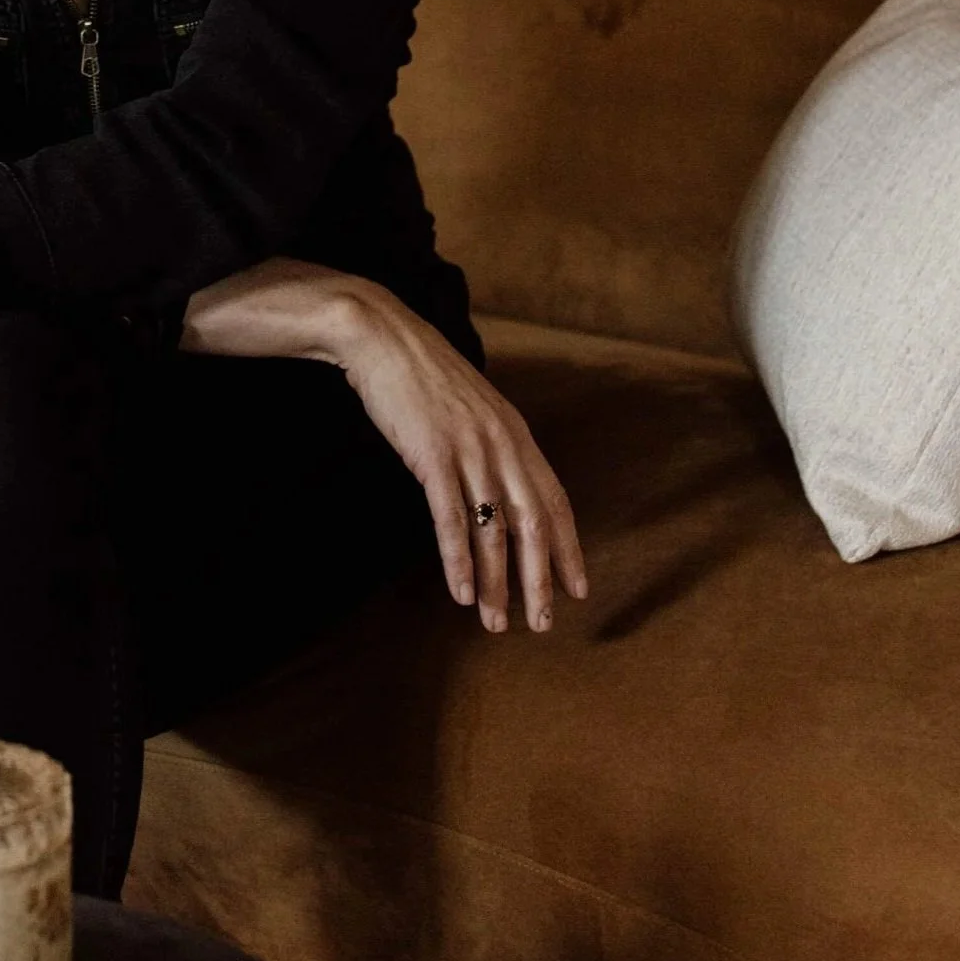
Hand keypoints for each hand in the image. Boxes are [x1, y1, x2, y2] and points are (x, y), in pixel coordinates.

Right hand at [180, 258, 586, 632]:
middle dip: (540, 580)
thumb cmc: (423, 376)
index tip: (576, 590)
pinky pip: (451, 518)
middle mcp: (502, 444)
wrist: (383, 337)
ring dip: (495, 583)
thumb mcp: (472, 409)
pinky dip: (458, 560)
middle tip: (541, 623)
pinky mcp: (432, 454)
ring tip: (494, 621)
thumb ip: (493, 446)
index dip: (568, 549)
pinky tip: (459, 591)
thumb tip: (502, 489)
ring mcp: (468, 449)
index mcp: (516, 435)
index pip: (555, 502)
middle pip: (533, 524)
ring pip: (494, 530)